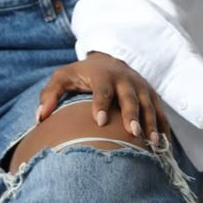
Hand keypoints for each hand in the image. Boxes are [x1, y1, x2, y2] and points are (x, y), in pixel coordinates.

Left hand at [35, 52, 170, 145]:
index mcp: (102, 74)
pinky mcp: (151, 95)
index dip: (101, 103)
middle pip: (129, 97)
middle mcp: (124, 79)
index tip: (99, 120)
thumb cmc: (82, 73)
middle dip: (132, 114)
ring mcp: (140, 87)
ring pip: (148, 105)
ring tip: (152, 142)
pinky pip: (160, 111)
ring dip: (151, 123)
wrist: (109, 59)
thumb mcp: (63, 77)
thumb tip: (39, 118)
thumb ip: (50, 94)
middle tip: (133, 132)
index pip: (102, 89)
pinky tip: (164, 143)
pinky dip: (163, 126)